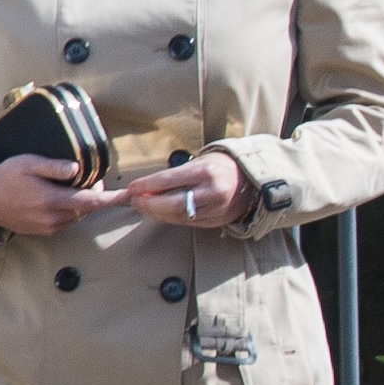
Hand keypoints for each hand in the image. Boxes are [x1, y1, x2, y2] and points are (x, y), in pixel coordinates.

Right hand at [0, 155, 129, 235]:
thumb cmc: (5, 177)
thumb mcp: (28, 164)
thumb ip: (54, 167)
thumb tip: (78, 169)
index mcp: (52, 201)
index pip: (91, 202)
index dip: (113, 199)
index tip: (130, 196)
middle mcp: (53, 218)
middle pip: (87, 208)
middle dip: (94, 194)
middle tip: (87, 177)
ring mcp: (48, 227)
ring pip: (78, 215)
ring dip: (81, 202)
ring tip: (68, 185)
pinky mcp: (43, 232)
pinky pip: (67, 221)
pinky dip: (70, 209)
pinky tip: (58, 197)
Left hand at [124, 153, 254, 228]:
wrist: (251, 180)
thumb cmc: (221, 167)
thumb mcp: (199, 162)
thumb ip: (174, 175)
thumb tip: (145, 187)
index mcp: (206, 171)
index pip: (168, 180)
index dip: (146, 186)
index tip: (132, 188)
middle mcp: (212, 191)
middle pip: (171, 203)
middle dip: (148, 204)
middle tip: (134, 201)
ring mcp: (216, 208)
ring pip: (177, 216)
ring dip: (156, 213)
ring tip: (144, 207)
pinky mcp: (216, 220)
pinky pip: (187, 222)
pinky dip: (170, 219)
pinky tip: (161, 213)